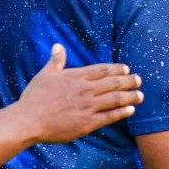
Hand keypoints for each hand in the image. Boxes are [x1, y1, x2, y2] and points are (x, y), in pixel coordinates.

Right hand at [17, 44, 142, 142]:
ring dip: (131, 96)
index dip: (117, 69)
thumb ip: (56, 61)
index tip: (127, 69)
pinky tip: (131, 110)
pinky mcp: (87, 123)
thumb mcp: (45, 75)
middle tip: (139, 80)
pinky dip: (122, 112)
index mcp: (76, 77)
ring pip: (116, 99)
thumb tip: (59, 46)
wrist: (28, 120)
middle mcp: (85, 90)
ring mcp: (88, 107)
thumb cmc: (35, 97)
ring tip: (140, 95)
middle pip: (114, 83)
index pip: (103, 70)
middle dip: (129, 81)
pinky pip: (110, 116)